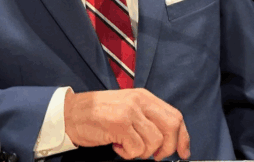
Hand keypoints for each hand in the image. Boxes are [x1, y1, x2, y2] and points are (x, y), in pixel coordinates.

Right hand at [64, 88, 190, 159]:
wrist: (70, 113)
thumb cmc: (98, 115)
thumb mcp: (128, 108)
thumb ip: (148, 119)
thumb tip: (170, 140)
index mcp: (144, 97)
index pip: (175, 116)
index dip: (183, 137)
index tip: (184, 153)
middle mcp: (139, 101)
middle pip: (171, 127)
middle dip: (167, 148)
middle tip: (154, 156)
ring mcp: (129, 112)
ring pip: (154, 142)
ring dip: (142, 153)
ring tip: (127, 147)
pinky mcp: (119, 124)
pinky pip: (136, 149)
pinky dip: (128, 154)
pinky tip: (117, 147)